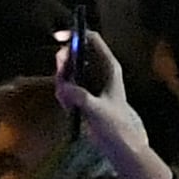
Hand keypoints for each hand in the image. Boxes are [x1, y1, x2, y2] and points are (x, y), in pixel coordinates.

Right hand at [50, 26, 167, 178]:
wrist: (121, 143)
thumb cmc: (115, 124)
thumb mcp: (97, 109)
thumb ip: (79, 96)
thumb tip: (63, 87)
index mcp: (109, 67)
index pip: (92, 40)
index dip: (76, 34)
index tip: (58, 37)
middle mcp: (100, 71)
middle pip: (76, 54)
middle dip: (64, 64)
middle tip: (60, 79)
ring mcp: (91, 82)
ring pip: (69, 71)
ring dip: (63, 84)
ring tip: (69, 103)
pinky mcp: (84, 94)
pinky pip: (67, 87)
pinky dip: (64, 95)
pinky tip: (70, 109)